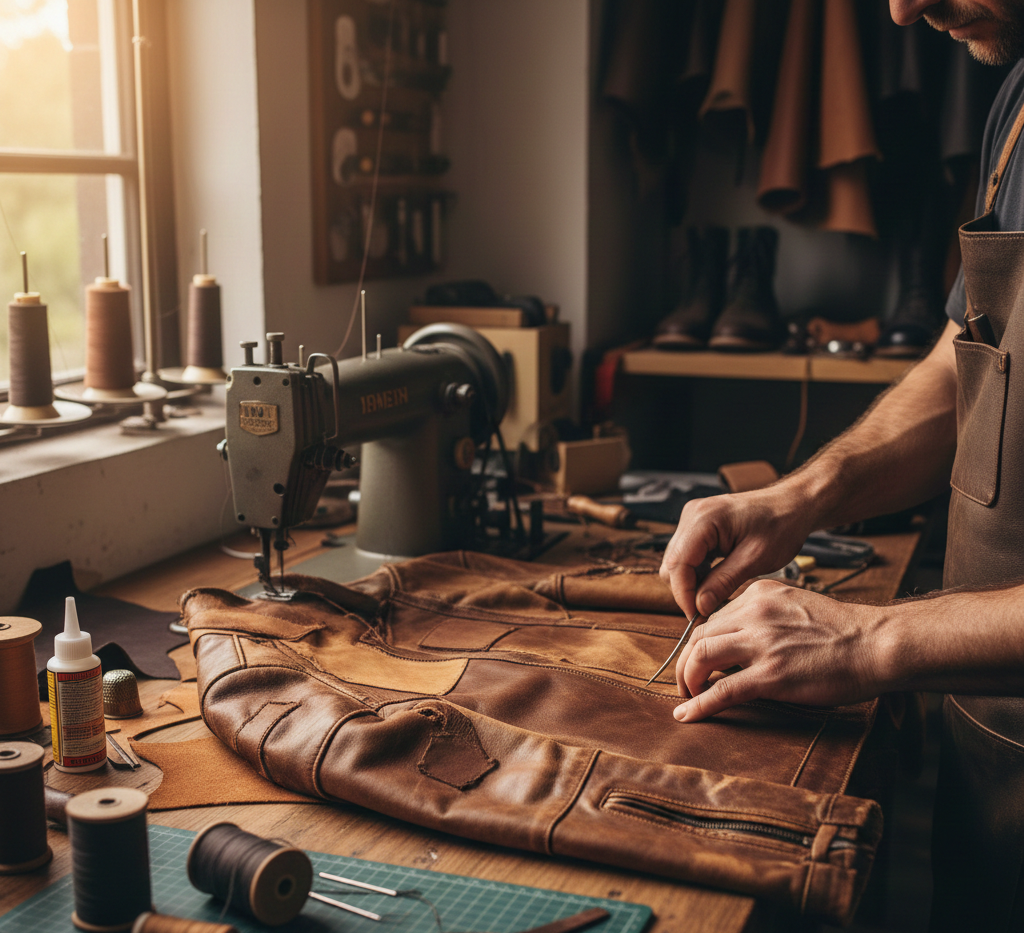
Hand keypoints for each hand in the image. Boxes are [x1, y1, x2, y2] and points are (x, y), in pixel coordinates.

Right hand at [659, 487, 813, 619]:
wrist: (792, 506)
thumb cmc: (780, 526)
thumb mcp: (755, 559)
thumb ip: (723, 582)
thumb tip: (700, 607)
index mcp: (703, 519)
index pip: (678, 564)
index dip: (684, 595)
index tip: (697, 617)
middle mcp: (692, 515)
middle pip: (672, 563)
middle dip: (686, 590)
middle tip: (707, 611)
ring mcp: (693, 519)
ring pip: (676, 561)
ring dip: (691, 582)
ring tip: (714, 597)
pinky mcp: (698, 526)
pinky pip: (687, 555)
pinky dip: (697, 572)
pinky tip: (715, 582)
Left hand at [673, 580, 885, 721]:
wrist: (875, 644)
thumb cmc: (843, 631)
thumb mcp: (795, 607)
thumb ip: (765, 617)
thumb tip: (741, 639)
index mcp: (758, 595)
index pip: (714, 617)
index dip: (700, 643)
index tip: (697, 660)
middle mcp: (753, 613)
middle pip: (698, 635)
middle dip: (685, 662)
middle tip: (684, 682)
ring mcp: (761, 643)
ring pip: (700, 657)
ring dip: (687, 680)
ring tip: (686, 696)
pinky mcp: (770, 674)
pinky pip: (722, 690)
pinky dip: (699, 704)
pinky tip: (687, 715)